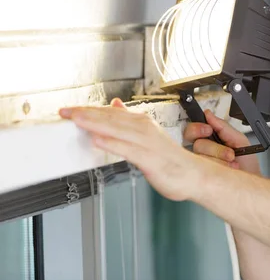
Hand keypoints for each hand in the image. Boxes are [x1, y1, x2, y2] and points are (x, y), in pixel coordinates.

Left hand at [59, 98, 204, 200]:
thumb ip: (129, 120)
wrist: (193, 175)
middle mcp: (144, 129)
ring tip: (77, 120)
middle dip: (87, 114)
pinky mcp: (149, 159)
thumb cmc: (170, 158)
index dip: (89, 110)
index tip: (70, 110)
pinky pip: (128, 149)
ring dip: (96, 123)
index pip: (111, 112)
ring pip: (117, 130)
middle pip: (111, 118)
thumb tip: (115, 104)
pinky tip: (98, 140)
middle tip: (66, 112)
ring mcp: (147, 143)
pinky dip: (113, 143)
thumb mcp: (148, 134)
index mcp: (142, 123)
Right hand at [183, 110, 261, 174]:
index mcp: (209, 141)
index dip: (197, 128)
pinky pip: (202, 167)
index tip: (208, 129)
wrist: (251, 182)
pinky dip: (219, 166)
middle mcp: (202, 153)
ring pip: (200, 155)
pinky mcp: (201, 177)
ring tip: (232, 161)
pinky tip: (227, 169)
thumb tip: (209, 114)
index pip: (193, 131)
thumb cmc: (246, 164)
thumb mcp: (239, 140)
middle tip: (227, 152)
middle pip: (193, 143)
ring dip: (220, 157)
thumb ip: (223, 127)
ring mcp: (201, 165)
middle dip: (211, 146)